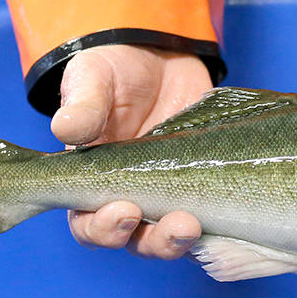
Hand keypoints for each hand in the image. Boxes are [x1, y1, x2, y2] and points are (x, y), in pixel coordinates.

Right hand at [54, 45, 211, 259]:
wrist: (160, 57)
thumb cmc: (114, 72)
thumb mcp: (93, 79)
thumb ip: (82, 105)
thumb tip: (66, 129)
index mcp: (91, 184)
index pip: (88, 225)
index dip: (104, 228)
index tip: (124, 211)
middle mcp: (128, 198)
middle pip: (136, 240)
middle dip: (155, 240)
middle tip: (177, 224)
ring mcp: (167, 195)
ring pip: (172, 237)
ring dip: (183, 238)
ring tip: (195, 225)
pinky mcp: (202, 186)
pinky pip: (209, 217)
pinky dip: (217, 225)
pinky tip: (231, 218)